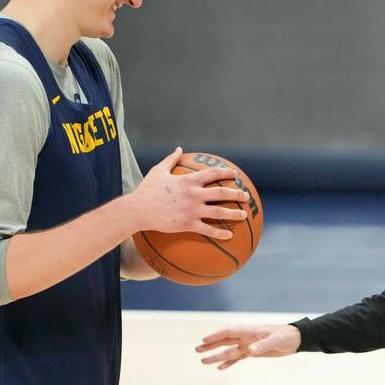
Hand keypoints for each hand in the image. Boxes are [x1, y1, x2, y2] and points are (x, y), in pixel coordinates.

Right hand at [131, 147, 248, 239]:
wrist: (138, 210)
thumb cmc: (147, 190)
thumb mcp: (158, 171)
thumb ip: (171, 159)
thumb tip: (179, 148)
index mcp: (189, 181)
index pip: (213, 174)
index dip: (226, 172)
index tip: (235, 174)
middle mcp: (194, 195)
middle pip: (222, 193)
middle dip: (237, 194)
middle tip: (246, 196)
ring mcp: (192, 210)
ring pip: (219, 212)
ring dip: (234, 214)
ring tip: (244, 215)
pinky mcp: (188, 224)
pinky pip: (208, 229)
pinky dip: (220, 233)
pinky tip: (230, 235)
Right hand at [195, 325, 301, 369]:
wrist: (295, 339)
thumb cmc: (285, 336)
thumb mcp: (275, 340)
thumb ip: (262, 345)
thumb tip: (250, 351)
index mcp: (249, 331)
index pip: (228, 333)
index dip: (216, 336)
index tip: (204, 340)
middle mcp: (246, 338)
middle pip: (225, 341)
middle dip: (211, 345)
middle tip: (197, 350)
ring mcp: (248, 345)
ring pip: (229, 351)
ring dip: (217, 355)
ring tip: (203, 361)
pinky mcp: (253, 353)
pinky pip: (238, 358)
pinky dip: (229, 363)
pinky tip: (220, 368)